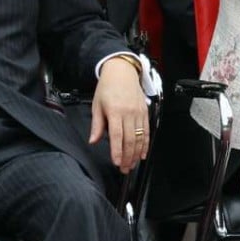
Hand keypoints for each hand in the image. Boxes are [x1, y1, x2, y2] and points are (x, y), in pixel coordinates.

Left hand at [92, 57, 148, 173]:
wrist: (122, 72)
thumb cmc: (107, 87)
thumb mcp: (97, 105)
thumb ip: (97, 125)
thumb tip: (93, 140)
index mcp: (115, 111)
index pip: (116, 136)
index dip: (117, 151)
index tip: (116, 162)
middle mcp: (128, 113)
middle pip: (130, 140)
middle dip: (127, 157)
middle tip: (124, 168)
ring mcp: (138, 113)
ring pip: (140, 138)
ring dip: (136, 154)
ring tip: (132, 164)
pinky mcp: (145, 112)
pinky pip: (147, 132)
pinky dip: (145, 144)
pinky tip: (142, 154)